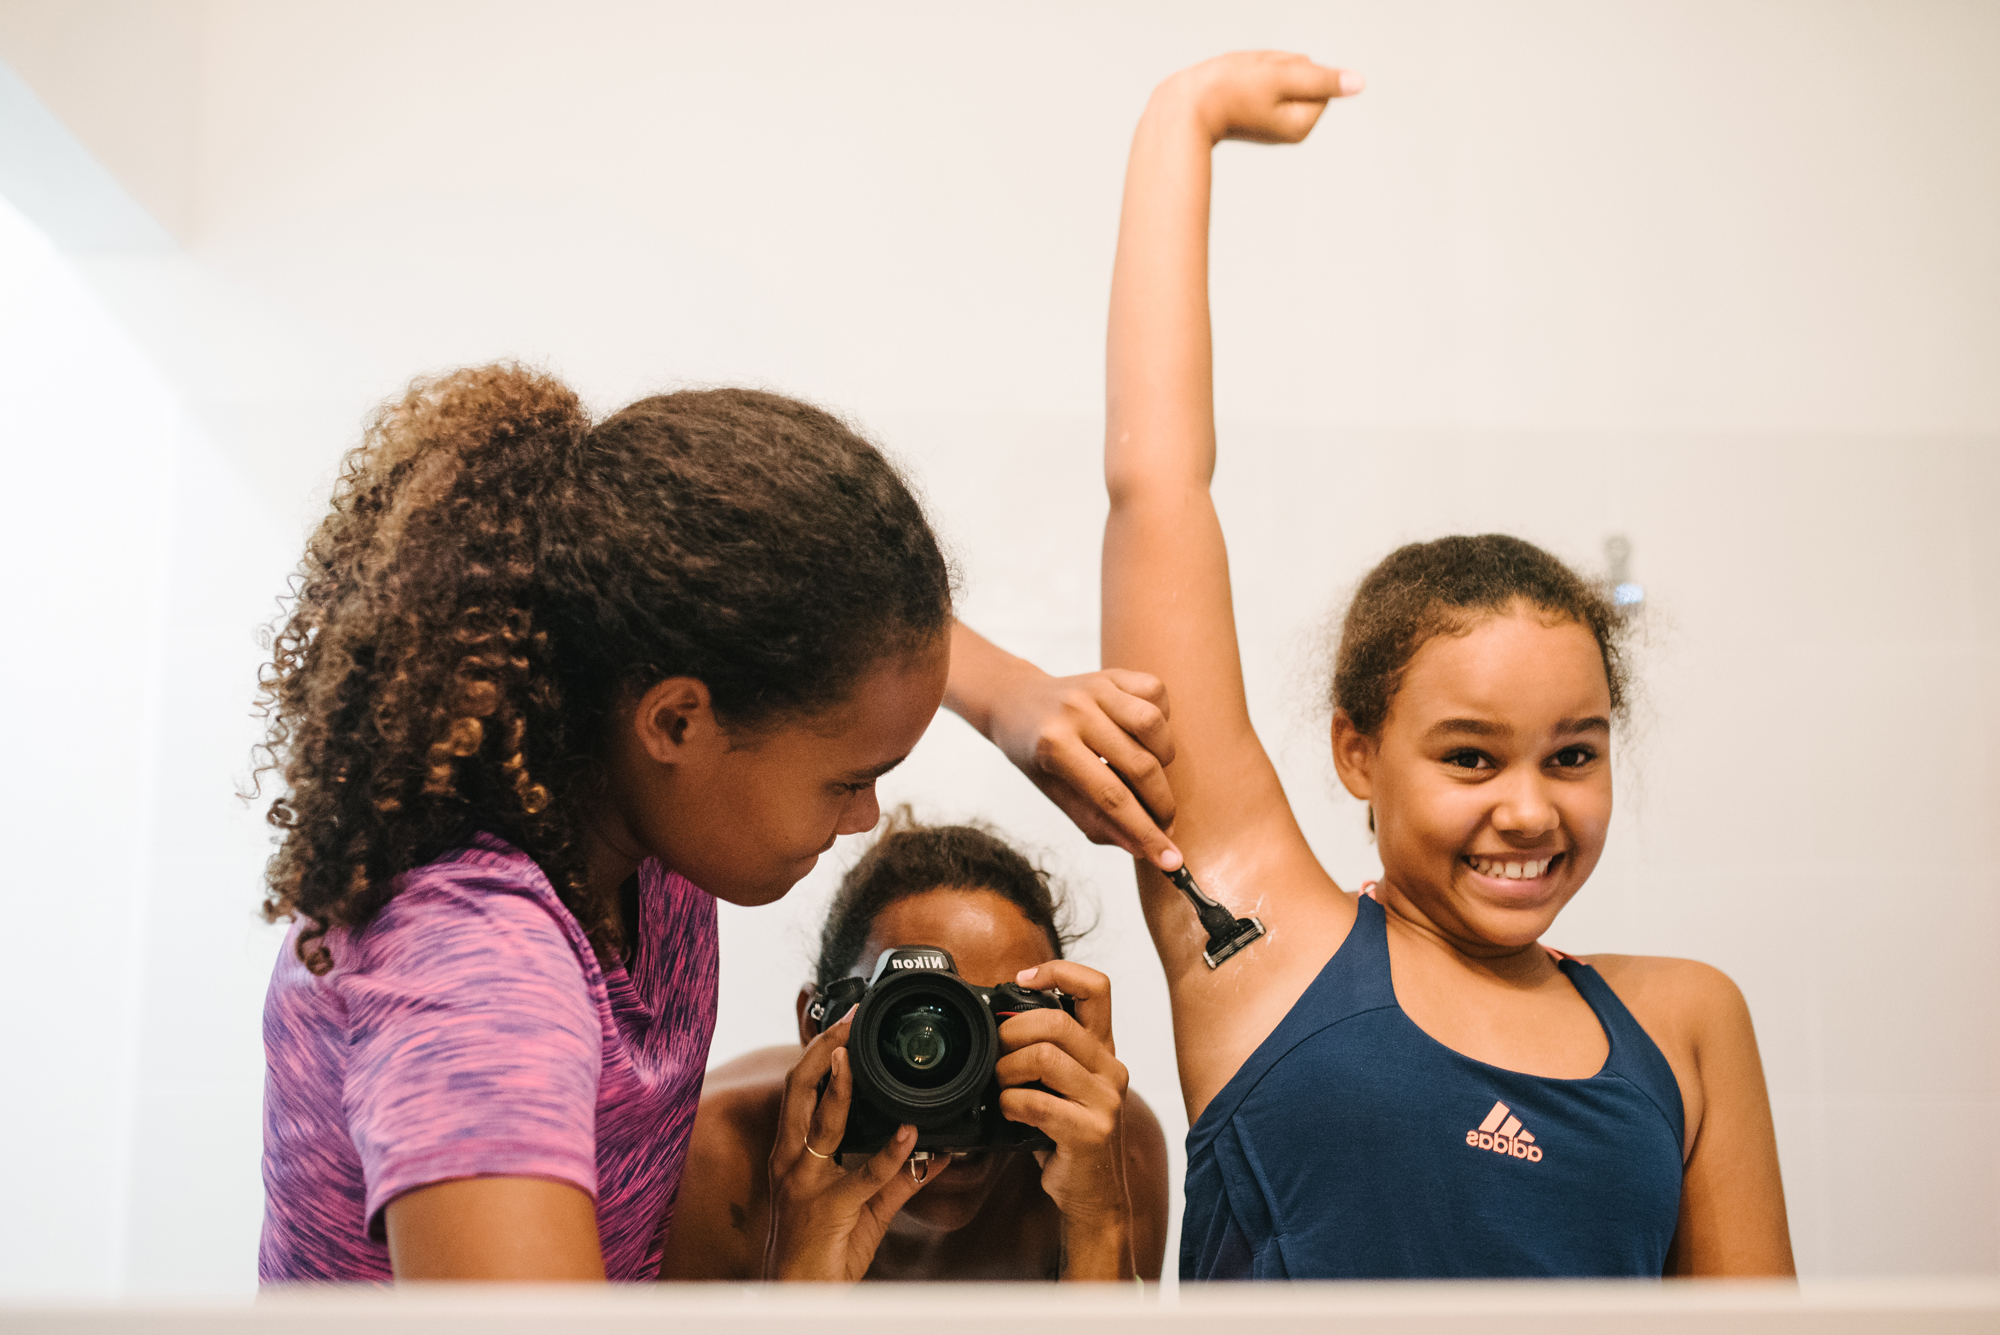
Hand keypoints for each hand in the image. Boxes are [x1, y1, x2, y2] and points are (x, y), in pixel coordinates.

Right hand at [763, 1013, 946, 1280]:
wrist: (801, 1295)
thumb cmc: (824, 1250)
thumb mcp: (864, 1205)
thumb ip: (898, 1176)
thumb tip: (937, 1151)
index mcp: (792, 1154)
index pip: (798, 1091)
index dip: (817, 1054)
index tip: (843, 1025)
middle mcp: (792, 1161)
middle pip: (798, 1090)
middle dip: (823, 1050)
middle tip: (847, 1021)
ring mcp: (806, 1183)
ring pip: (822, 1122)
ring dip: (842, 1085)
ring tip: (856, 1052)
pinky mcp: (829, 1208)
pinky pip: (864, 1175)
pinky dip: (891, 1152)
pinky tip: (909, 1133)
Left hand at [985, 665, 1182, 870]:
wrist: (1016, 701)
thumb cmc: (1035, 753)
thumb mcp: (1055, 793)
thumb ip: (1096, 821)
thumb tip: (1142, 848)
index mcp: (1053, 745)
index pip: (1111, 798)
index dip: (1145, 833)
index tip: (1171, 861)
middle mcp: (1076, 711)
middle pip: (1139, 766)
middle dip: (1162, 805)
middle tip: (1166, 825)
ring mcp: (1096, 687)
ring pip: (1153, 725)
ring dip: (1164, 759)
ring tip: (1150, 775)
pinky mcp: (1112, 673)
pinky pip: (1156, 693)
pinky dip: (1161, 720)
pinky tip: (1144, 737)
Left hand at [998, 962, 1132, 1279]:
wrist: (1093, 1195)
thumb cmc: (1069, 1137)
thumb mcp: (1064, 1086)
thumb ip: (1046, 1052)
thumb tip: (997, 1023)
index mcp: (1103, 1050)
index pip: (1097, 987)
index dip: (1058, 971)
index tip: (1023, 980)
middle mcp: (1110, 1069)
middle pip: (1056, 1022)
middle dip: (1011, 1032)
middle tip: (997, 1052)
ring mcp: (1105, 1100)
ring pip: (1044, 1057)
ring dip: (1006, 1070)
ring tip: (1000, 1086)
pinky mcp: (1091, 1131)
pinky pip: (1038, 1102)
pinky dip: (1011, 1104)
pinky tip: (1008, 1112)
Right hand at [1158, 50, 1362, 145]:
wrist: (1182, 107)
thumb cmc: (1229, 90)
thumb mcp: (1282, 76)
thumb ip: (1323, 79)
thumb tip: (1359, 83)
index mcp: (1302, 124)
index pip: (1316, 74)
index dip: (1290, 66)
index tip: (1264, 79)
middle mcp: (1292, 129)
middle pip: (1301, 75)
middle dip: (1277, 67)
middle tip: (1248, 79)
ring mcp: (1274, 125)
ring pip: (1281, 77)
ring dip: (1261, 70)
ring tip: (1238, 83)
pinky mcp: (1257, 117)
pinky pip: (1263, 84)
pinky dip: (1249, 78)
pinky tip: (1231, 89)